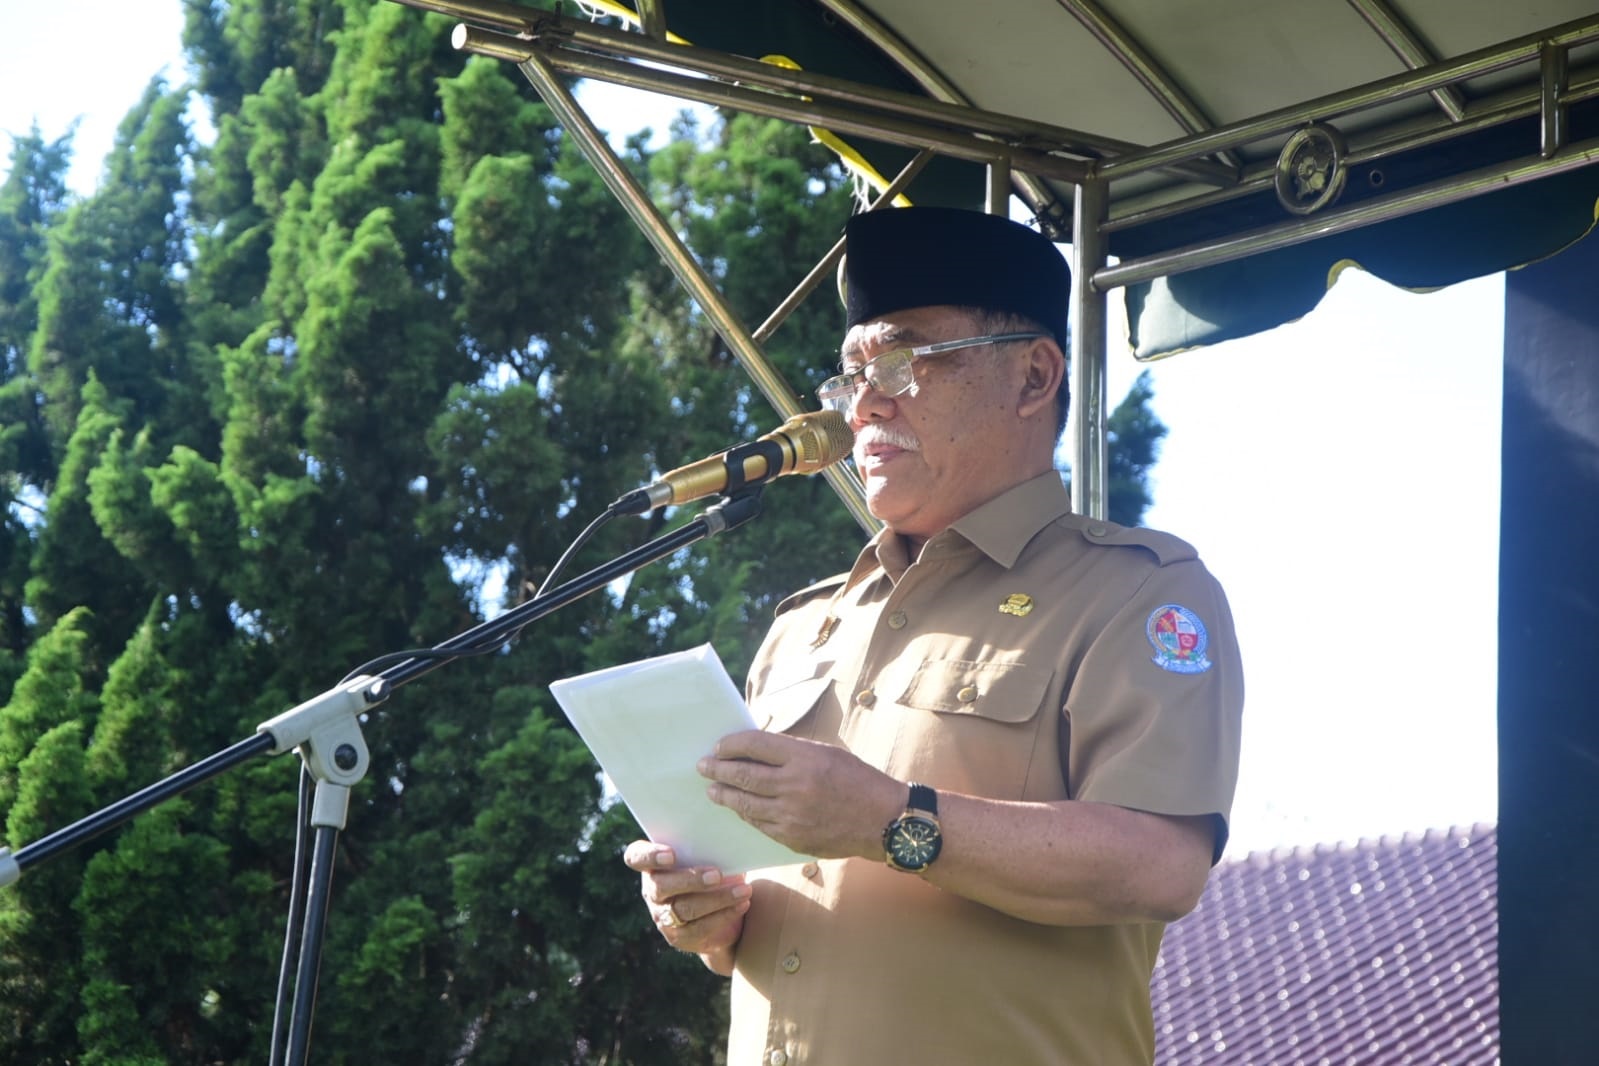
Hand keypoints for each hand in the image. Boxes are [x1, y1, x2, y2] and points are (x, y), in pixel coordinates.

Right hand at [623, 841, 749, 969]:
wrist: (722, 915)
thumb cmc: (714, 872)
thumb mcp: (709, 857)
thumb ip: (710, 848)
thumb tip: (732, 840)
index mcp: (653, 864)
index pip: (636, 857)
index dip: (649, 856)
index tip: (672, 854)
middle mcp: (653, 890)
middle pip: (661, 885)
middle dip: (690, 879)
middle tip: (718, 875)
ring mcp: (663, 916)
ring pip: (684, 908)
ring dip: (717, 899)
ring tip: (743, 890)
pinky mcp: (678, 937)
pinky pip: (700, 928)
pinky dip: (724, 915)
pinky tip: (742, 904)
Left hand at [698, 730, 903, 859]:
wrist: (884, 820)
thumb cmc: (857, 780)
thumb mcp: (827, 753)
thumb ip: (792, 752)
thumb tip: (756, 751)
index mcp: (804, 757)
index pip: (754, 745)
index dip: (731, 745)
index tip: (719, 746)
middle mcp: (794, 785)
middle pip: (743, 775)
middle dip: (718, 770)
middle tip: (703, 767)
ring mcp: (792, 815)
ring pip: (745, 803)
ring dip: (725, 796)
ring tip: (713, 791)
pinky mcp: (792, 838)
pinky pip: (760, 825)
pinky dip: (746, 814)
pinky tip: (739, 809)